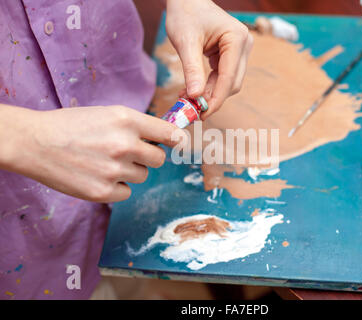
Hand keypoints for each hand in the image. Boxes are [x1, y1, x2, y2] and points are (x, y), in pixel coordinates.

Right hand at [1, 105, 182, 201]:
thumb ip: (135, 125)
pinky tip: (97, 176)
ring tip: (104, 162)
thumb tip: (165, 138)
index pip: (168, 133)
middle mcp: (125, 144)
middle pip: (159, 159)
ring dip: (130, 171)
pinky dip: (116, 187)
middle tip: (127, 153)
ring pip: (142, 175)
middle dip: (147, 156)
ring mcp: (115, 170)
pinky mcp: (104, 191)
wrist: (34, 143)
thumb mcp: (106, 114)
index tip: (177, 144)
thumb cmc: (70, 125)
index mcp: (126, 120)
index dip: (175, 139)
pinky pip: (126, 192)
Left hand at [166, 0, 252, 118]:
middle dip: (213, 98)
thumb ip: (192, 70)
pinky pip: (223, 76)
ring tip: (189, 99)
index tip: (202, 113)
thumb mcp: (186, 42)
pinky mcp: (232, 55)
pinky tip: (194, 91)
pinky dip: (209, 86)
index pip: (229, 77)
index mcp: (237, 39)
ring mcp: (239, 50)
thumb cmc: (186, 14)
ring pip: (228, 82)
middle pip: (232, 82)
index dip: (216, 98)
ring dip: (210, 93)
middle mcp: (243, 45)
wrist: (187, 0)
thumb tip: (195, 97)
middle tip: (193, 110)